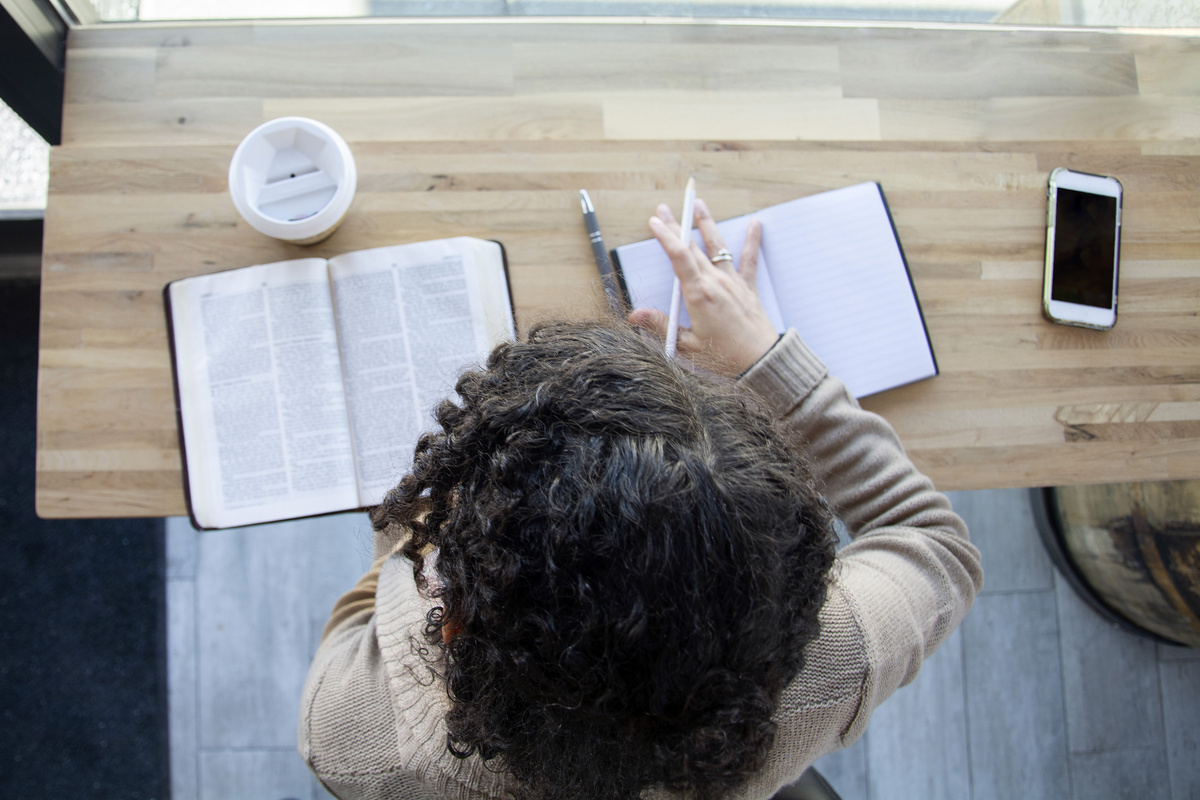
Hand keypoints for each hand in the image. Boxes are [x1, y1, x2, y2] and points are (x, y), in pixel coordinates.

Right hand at [628, 197, 778, 375]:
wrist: (761, 361)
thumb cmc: (725, 357)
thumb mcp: (686, 346)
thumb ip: (661, 326)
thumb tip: (635, 316)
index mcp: (699, 294)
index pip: (678, 256)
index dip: (665, 236)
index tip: (654, 221)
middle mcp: (716, 282)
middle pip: (692, 247)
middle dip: (677, 226)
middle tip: (664, 209)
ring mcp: (733, 282)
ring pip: (717, 246)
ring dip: (707, 224)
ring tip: (699, 204)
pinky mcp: (747, 288)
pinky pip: (749, 260)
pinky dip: (752, 241)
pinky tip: (756, 224)